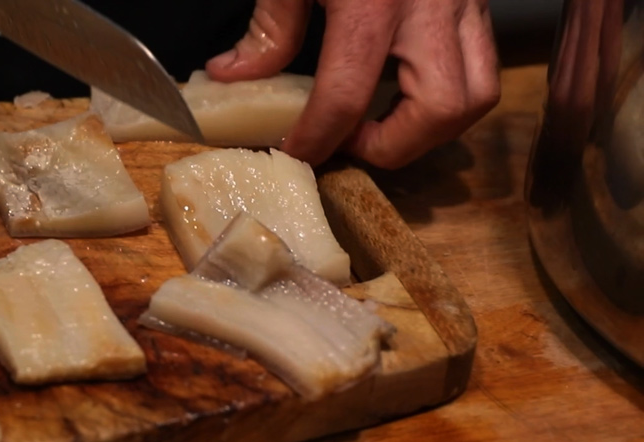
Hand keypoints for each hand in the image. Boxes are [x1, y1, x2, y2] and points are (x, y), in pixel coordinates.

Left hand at [205, 0, 500, 167]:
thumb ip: (270, 24)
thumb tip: (233, 75)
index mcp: (372, 4)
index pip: (346, 98)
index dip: (318, 139)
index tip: (297, 152)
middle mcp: (430, 8)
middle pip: (441, 110)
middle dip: (395, 146)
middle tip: (351, 141)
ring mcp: (465, 2)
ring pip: (477, 94)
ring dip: (430, 128)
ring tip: (381, 123)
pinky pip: (482, 63)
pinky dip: (447, 94)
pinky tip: (404, 88)